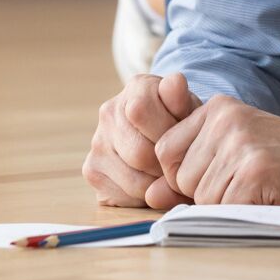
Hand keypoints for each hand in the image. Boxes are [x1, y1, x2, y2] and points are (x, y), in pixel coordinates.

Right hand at [82, 72, 200, 207]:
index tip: (182, 138)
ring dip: (158, 184)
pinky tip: (154, 182)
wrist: (162, 129)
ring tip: (170, 176)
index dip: (167, 131)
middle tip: (180, 165)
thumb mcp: (186, 103)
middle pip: (139, 153)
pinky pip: (123, 196)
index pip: (141, 111)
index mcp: (136, 88)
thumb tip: (175, 83)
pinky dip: (144, 196)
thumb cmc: (178, 116)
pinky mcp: (93, 171)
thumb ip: (181, 95)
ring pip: (133, 180)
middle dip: (166, 164)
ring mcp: (97, 143)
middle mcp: (109, 112)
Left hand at [154, 96, 279, 206]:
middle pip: (178, 177)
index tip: (222, 174)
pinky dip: (241, 214)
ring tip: (260, 186)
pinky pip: (221, 210)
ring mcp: (240, 145)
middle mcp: (225, 120)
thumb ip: (192, 166)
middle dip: (205, 191)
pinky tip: (268, 196)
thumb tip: (149, 195)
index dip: (185, 176)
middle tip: (247, 179)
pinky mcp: (254, 173)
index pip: (165, 152)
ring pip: (198, 197)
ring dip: (225, 203)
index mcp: (218, 107)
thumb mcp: (238, 148)